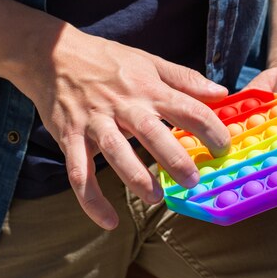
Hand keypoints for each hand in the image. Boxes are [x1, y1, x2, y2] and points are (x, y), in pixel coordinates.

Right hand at [18, 21, 229, 229]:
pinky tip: (109, 222)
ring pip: (115, 153)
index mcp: (147, 87)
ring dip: (136, 178)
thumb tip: (222, 92)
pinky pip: (79, 174)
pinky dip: (91, 201)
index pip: (186, 106)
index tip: (223, 146)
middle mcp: (123, 105)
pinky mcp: (70, 138)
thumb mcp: (149, 61)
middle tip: (193, 180)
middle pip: (151, 132)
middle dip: (174, 158)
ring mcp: (95, 122)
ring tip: (156, 198)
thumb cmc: (107, 60)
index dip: (209, 127)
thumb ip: (185, 78)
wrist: (53, 56)